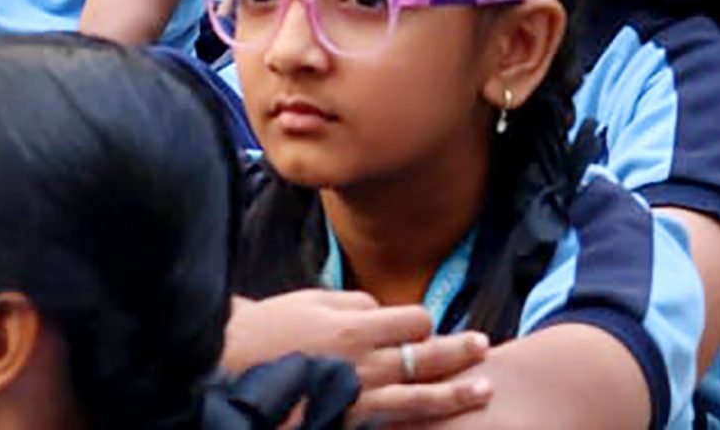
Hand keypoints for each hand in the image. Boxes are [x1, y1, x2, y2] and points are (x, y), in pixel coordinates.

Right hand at [226, 293, 490, 426]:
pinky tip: (442, 421)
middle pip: (427, 356)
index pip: (412, 320)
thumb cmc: (267, 329)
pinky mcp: (356, 425)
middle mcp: (366, 363)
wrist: (234, 371)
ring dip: (458, 393)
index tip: (421, 324)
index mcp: (354, 326)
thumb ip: (350, 302)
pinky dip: (424, 420)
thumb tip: (381, 310)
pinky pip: (401, 423)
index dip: (421, 321)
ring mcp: (364, 400)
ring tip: (485, 389)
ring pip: (424, 398)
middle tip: (484, 346)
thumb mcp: (307, 300)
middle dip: (459, 351)